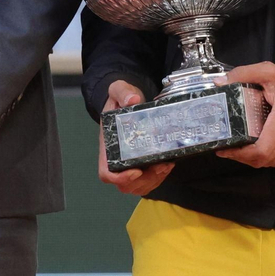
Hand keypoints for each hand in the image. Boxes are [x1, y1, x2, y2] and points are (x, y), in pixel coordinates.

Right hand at [98, 81, 172, 195]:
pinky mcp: (141, 161)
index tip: (135, 172)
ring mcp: (129, 162)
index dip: (119, 177)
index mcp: (108, 145)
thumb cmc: (120, 98)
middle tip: (161, 166)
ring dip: (154, 180)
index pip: (106, 172)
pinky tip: (168, 164)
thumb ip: (122, 92)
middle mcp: (117, 157)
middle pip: (125, 184)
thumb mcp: (118, 90)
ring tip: (167, 165)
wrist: (127, 98)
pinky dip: (159, 177)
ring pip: (138, 185)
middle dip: (144, 180)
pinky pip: (148, 180)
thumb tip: (132, 99)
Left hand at [216, 62, 274, 168]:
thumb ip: (244, 74)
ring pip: (270, 163)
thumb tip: (220, 82)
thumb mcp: (270, 72)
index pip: (261, 150)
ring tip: (240, 148)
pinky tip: (257, 148)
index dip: (240, 154)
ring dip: (253, 159)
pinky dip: (266, 158)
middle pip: (262, 160)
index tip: (225, 149)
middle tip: (228, 148)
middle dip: (241, 157)